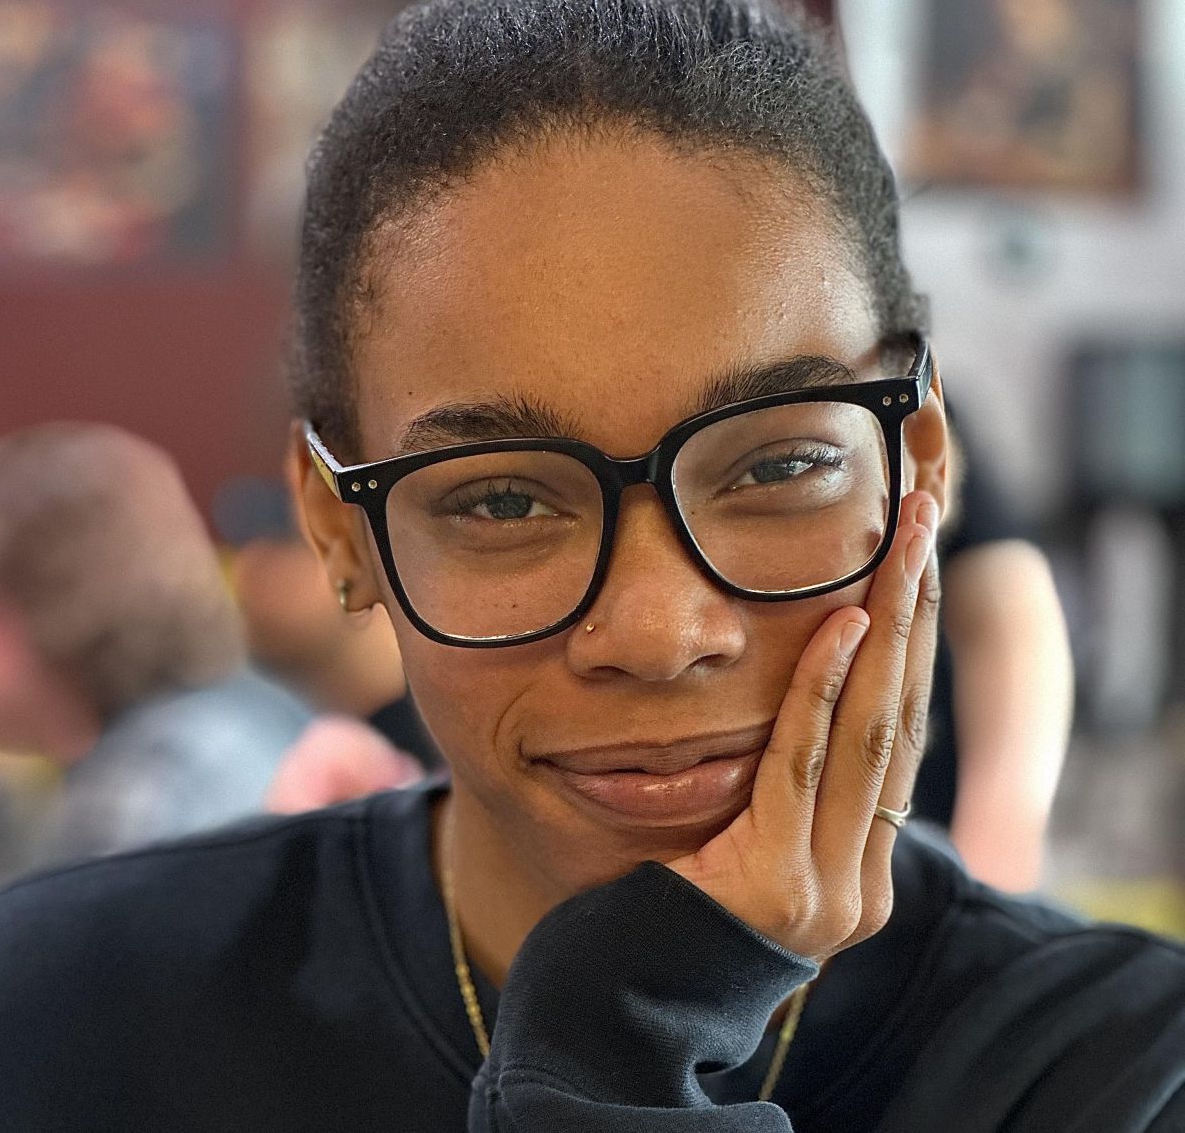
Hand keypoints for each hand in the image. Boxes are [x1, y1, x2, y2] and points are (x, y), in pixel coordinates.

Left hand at [667, 490, 940, 960]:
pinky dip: (822, 690)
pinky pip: (801, 766)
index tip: (915, 557)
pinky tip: (843, 623)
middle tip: (925, 518)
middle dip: (915, 612)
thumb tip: (801, 695)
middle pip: (901, 717)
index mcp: (860, 864)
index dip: (913, 639)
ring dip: (890, 627)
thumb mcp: (738, 843)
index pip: (897, 730)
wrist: (611, 1016)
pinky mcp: (779, 895)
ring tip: (904, 543)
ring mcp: (830, 895)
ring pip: (871, 732)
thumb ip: (781, 787)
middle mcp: (864, 881)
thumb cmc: (661, 913)